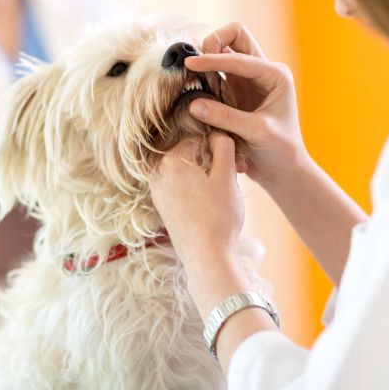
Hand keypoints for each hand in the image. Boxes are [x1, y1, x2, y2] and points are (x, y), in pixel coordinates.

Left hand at [148, 131, 243, 275]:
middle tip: (229, 179)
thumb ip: (222, 146)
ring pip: (186, 169)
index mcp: (172, 160)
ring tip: (219, 194)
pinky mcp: (161, 204)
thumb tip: (217, 131)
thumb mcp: (227, 176)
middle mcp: (158, 172)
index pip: (200, 137)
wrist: (206, 258)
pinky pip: (179, 184)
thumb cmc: (219, 217)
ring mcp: (157, 189)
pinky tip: (207, 203)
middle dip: (210, 161)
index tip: (232, 165)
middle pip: (190, 152)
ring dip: (203, 175)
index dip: (219, 148)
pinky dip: (194, 187)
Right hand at [186, 22, 309, 187]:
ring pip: (223, 50)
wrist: (283, 170)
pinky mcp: (235, 91)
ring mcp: (247, 80)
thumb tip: (193, 104)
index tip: (190, 64)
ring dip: (207, 58)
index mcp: (275, 75)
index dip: (213, 59)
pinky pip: (216, 71)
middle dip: (213, 42)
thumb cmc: (279, 151)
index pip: (239, 56)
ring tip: (190, 74)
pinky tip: (193, 86)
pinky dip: (203, 74)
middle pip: (234, 36)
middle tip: (194, 63)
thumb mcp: (256, 133)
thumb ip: (226, 117)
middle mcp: (262, 71)